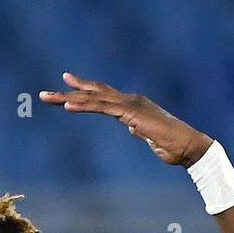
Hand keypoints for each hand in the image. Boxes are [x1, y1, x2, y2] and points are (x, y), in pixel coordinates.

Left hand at [39, 72, 211, 167]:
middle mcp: (130, 100)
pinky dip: (84, 106)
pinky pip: (102, 108)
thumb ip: (139, 131)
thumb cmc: (173, 147)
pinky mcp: (130, 114)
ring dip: (68, 98)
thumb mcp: (150, 138)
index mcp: (133, 106)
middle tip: (45, 94)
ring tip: (47, 98)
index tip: (67, 85)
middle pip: (94, 93)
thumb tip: (132, 129)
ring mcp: (130, 105)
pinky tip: (68, 106)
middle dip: (69, 92)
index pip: (104, 96)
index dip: (84, 90)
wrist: (188, 147)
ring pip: (94, 98)